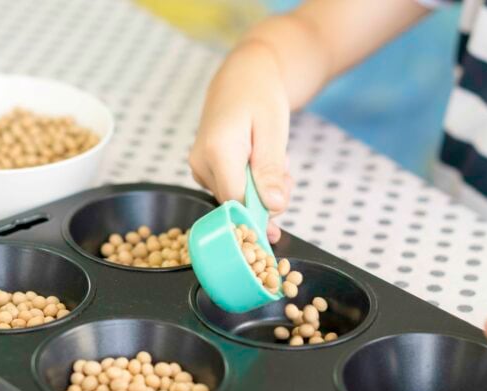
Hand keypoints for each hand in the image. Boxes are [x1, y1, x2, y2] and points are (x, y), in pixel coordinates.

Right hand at [189, 42, 292, 242]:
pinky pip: (232, 190)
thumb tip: (274, 206)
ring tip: (275, 159)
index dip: (261, 216)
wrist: (243, 77)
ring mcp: (199, 169)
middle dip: (267, 198)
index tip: (281, 214)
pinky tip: (260, 162)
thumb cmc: (260, 97)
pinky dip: (252, 184)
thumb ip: (271, 170)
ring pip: (237, 199)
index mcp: (216, 151)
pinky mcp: (204, 172)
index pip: (237, 203)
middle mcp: (200, 163)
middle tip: (286, 172)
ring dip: (262, 189)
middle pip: (237, 204)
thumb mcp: (274, 130)